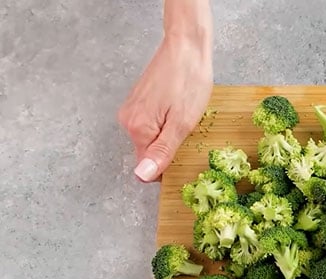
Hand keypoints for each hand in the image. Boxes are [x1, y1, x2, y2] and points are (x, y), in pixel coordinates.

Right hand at [118, 33, 211, 181]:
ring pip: (152, 137)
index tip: (184, 150)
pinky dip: (167, 121)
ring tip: (184, 113)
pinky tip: (179, 106)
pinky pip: (153, 123)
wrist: (186, 46)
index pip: (148, 166)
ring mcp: (132, 109)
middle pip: (149, 151)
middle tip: (188, 126)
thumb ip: (162, 151)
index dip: (169, 165)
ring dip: (170, 132)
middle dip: (170, 147)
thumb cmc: (189, 80)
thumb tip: (142, 176)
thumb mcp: (181, 123)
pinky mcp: (139, 100)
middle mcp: (127, 120)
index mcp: (137, 129)